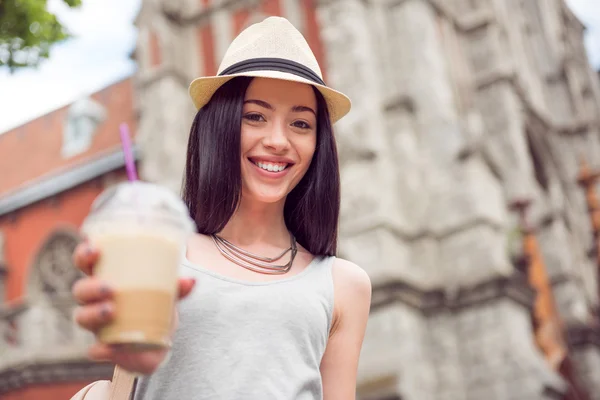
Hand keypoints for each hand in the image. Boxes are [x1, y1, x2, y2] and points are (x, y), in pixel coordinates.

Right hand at [71, 240, 194, 374]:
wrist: (157, 344)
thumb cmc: (155, 307)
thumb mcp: (167, 295)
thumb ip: (177, 288)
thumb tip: (191, 281)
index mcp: (106, 279)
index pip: (86, 263)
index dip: (84, 255)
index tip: (95, 250)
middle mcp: (95, 301)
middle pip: (80, 290)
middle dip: (91, 287)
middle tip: (110, 288)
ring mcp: (97, 324)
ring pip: (82, 316)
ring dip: (93, 313)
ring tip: (111, 310)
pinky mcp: (103, 347)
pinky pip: (94, 349)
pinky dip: (99, 348)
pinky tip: (107, 347)